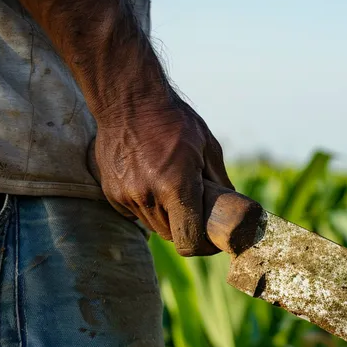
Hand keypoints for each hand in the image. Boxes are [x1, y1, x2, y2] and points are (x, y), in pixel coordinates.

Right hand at [89, 96, 233, 256]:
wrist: (128, 100)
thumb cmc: (175, 121)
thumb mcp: (208, 148)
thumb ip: (220, 182)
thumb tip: (234, 206)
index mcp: (177, 187)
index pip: (190, 241)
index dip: (205, 247)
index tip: (213, 240)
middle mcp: (149, 196)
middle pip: (173, 236)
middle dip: (188, 231)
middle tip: (199, 218)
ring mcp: (127, 196)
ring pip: (153, 226)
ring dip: (168, 219)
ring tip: (176, 196)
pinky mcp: (111, 192)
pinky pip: (135, 213)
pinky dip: (147, 208)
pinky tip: (154, 185)